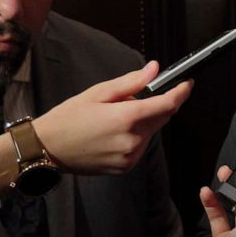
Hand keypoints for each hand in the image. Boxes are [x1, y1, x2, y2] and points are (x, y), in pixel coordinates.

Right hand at [32, 61, 190, 174]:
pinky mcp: (125, 167)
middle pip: (162, 118)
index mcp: (126, 118)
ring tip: (117, 115)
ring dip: (145, 120)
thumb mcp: (98, 93)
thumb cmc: (68, 118)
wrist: (48, 149)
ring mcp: (130, 156)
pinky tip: (115, 131)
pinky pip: (141, 145)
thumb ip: (131, 82)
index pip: (167, 105)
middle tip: (137, 95)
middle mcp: (132, 140)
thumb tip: (154, 69)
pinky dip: (137, 134)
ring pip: (151, 132)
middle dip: (159, 104)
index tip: (187, 83)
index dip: (181, 93)